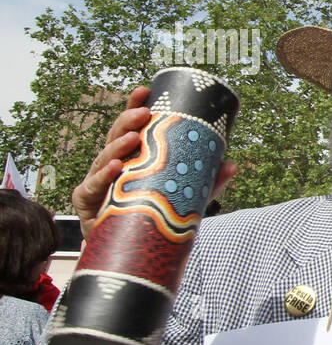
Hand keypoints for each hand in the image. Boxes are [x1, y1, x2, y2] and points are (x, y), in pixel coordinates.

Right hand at [72, 87, 236, 239]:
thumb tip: (232, 164)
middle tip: (143, 114)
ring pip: (103, 158)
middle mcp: (111, 165)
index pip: (132, 127)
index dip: (135, 107)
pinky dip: (102, 177)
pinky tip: (114, 167)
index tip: (145, 90)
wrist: (132, 253)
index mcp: (132, 157)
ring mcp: (96, 182)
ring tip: (132, 138)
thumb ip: (206, 182)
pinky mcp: (86, 203)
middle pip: (116, 136)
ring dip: (117, 146)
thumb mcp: (185, 196)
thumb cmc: (154, 216)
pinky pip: (91, 188)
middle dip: (128, 121)